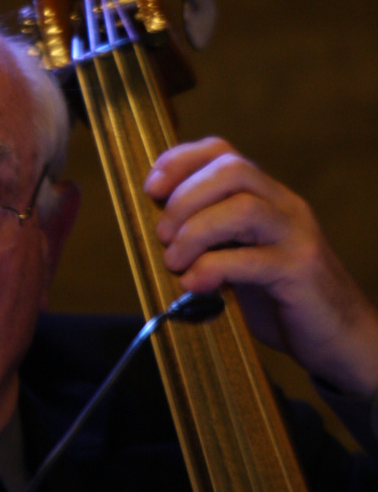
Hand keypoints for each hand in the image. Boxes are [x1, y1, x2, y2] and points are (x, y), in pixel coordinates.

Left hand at [144, 138, 377, 397]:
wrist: (342, 339)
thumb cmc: (281, 300)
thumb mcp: (240, 258)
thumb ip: (210, 238)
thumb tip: (156, 229)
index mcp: (267, 196)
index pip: (223, 152)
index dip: (181, 161)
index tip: (150, 188)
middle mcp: (284, 206)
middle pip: (232, 169)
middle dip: (185, 197)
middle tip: (163, 234)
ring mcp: (296, 236)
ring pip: (242, 207)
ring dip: (195, 231)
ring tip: (176, 260)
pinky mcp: (301, 272)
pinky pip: (251, 259)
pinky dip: (212, 268)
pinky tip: (194, 285)